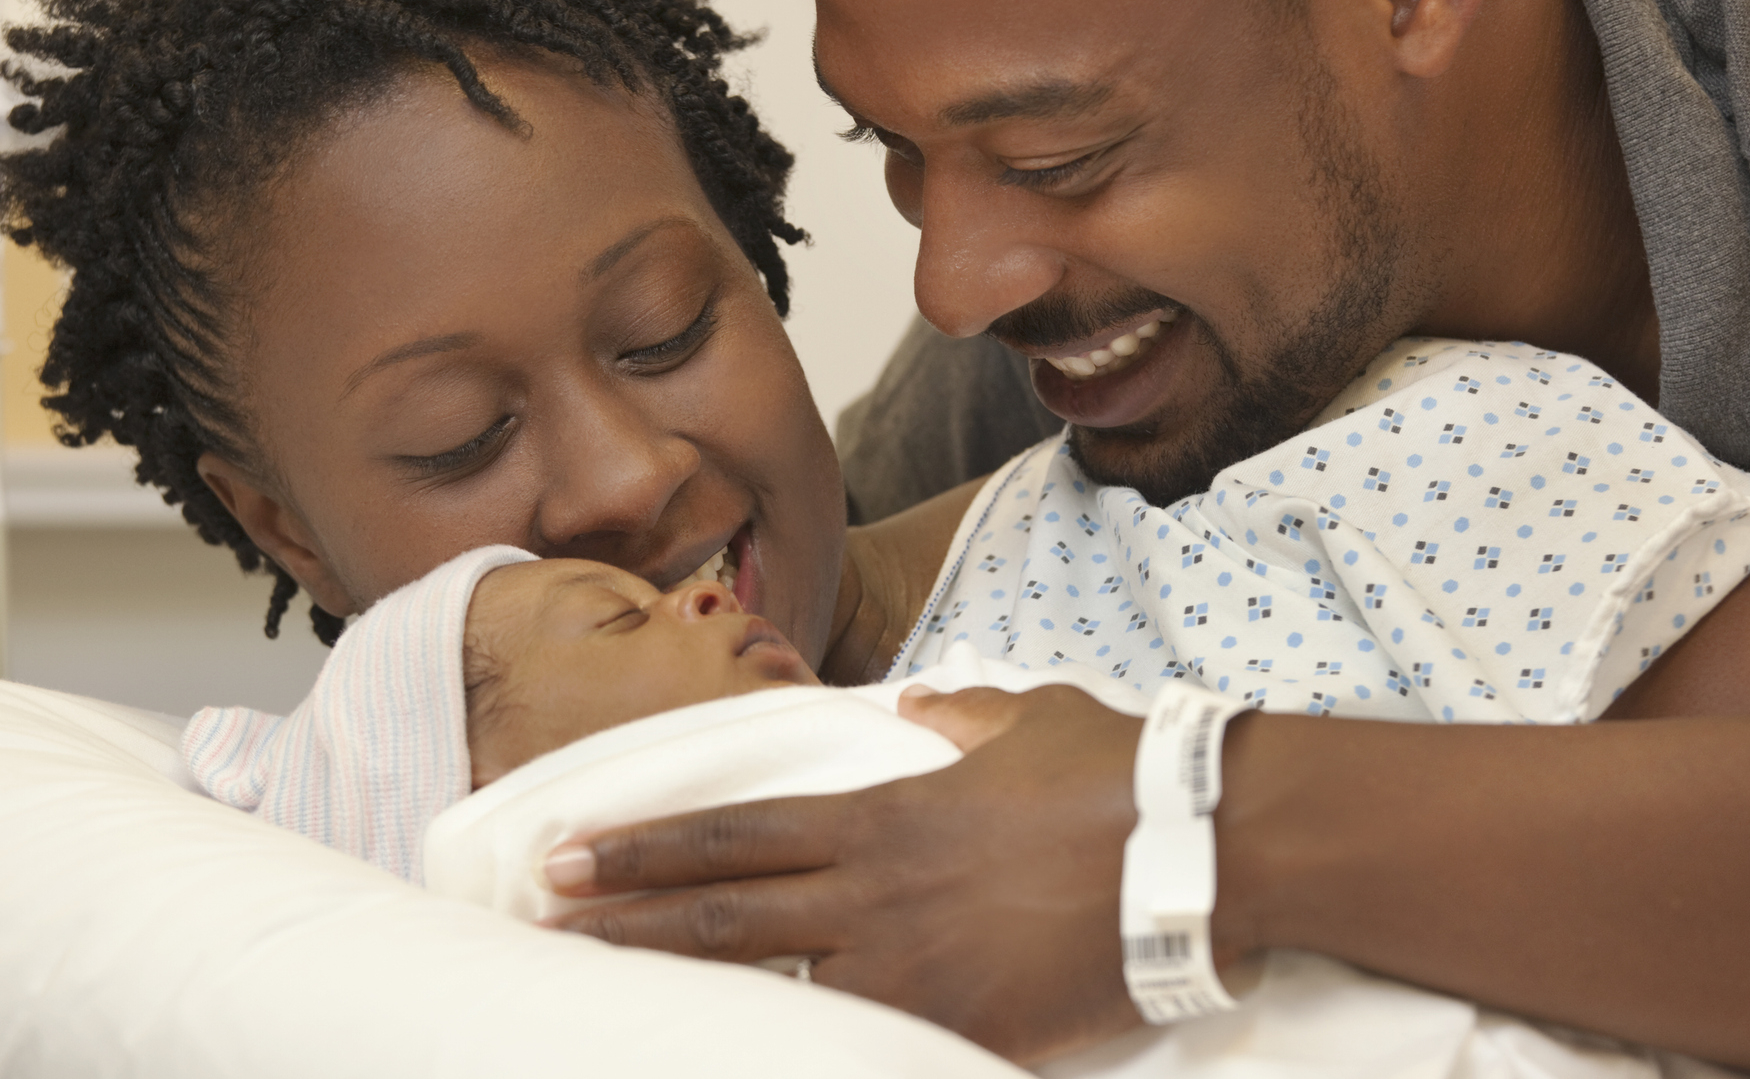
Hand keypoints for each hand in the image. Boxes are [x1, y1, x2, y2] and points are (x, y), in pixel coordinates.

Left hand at [545, 683, 1146, 1063]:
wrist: (1202, 846)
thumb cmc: (1116, 772)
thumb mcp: (1028, 721)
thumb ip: (962, 717)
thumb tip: (924, 707)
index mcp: (883, 816)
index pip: (735, 834)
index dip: (647, 849)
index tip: (573, 856)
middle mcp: (878, 896)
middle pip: (725, 916)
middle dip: (627, 923)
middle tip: (547, 929)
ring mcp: (917, 971)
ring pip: (776, 992)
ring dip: (691, 1000)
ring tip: (614, 1010)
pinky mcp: (968, 1030)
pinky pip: (868, 1051)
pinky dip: (806, 1060)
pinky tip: (758, 1067)